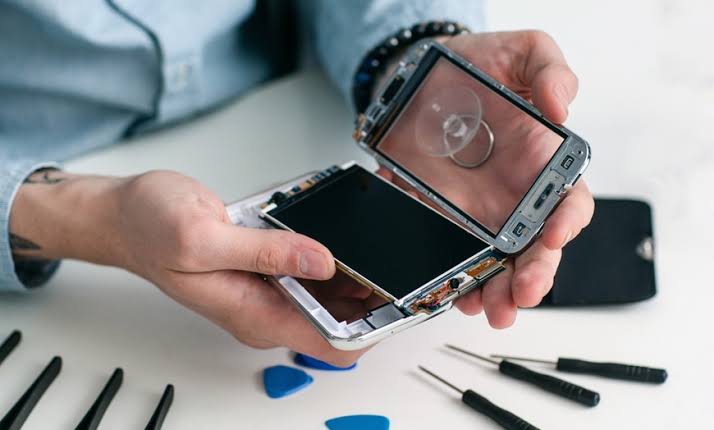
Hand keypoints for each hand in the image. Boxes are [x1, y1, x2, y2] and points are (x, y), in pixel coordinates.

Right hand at [10, 170, 365, 365]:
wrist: (126, 217)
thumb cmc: (151, 229)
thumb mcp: (203, 238)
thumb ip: (266, 253)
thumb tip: (321, 262)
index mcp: (255, 314)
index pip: (332, 344)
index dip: (371, 328)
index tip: (394, 298)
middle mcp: (265, 308)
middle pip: (339, 319)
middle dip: (370, 292)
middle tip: (386, 252)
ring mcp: (266, 288)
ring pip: (329, 292)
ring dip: (351, 268)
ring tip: (362, 233)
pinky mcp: (266, 267)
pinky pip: (310, 265)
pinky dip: (326, 249)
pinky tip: (332, 226)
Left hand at [379, 31, 593, 326]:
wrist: (422, 75)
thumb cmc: (479, 64)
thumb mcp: (521, 52)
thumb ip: (549, 72)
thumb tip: (562, 105)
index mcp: (544, 164)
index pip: (568, 203)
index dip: (567, 221)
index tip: (554, 233)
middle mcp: (515, 196)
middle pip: (535, 248)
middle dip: (534, 276)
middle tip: (524, 294)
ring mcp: (478, 213)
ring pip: (497, 264)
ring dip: (497, 290)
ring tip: (491, 309)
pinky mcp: (440, 218)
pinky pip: (451, 257)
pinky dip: (454, 281)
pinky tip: (455, 296)